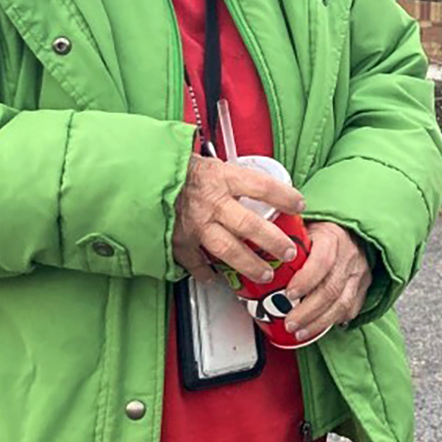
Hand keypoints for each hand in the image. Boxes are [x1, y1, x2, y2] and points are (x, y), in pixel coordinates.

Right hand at [172, 155, 303, 284]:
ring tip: (264, 274)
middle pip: (250, 226)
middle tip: (288, 252)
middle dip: (273, 242)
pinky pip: (195, 262)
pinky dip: (206, 272)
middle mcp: (210, 203)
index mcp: (221, 178)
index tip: (299, 204)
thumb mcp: (210, 164)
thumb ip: (233, 178)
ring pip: (228, 250)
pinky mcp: (178, 240)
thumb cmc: (178, 168)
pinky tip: (215, 277)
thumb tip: (263, 188)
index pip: (262, 187)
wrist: (141, 175)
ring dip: (249, 265)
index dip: (285, 197)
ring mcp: (194, 224)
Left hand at [282, 221, 372, 339]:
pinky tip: (320, 327)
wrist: (352, 230)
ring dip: (319, 322)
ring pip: (342, 304)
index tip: (288, 294)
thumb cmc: (321, 230)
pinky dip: (334, 320)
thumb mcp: (303, 226)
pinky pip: (351, 308)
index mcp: (332, 236)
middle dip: (308, 312)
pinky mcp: (364, 285)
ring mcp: (358, 272)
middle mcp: (348, 255)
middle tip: (289, 323)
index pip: (322, 261)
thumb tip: (252, 252)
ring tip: (300, 332)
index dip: (305, 280)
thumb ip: (284, 238)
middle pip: (330, 289)